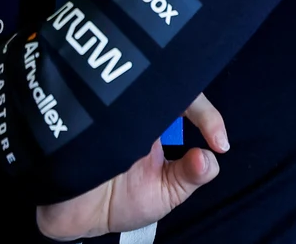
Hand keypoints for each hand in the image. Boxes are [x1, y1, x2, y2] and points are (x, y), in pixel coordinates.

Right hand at [35, 94, 228, 240]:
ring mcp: (109, 108)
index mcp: (158, 121)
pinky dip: (114, 102)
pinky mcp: (84, 113)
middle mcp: (135, 108)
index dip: (207, 114)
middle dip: (181, 91)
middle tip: (193, 113)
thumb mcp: (165, 192)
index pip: (187, 99)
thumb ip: (190, 176)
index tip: (219, 143)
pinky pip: (99, 95)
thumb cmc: (120, 201)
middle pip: (160, 78)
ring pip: (132, 80)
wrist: (75, 217)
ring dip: (151, 94)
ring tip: (159, 130)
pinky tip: (127, 124)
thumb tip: (210, 158)